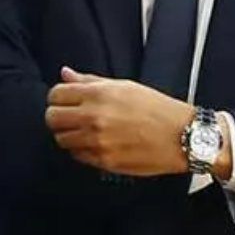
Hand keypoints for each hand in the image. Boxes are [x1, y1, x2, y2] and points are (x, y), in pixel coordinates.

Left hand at [46, 68, 194, 176]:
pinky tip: (97, 143)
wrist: (181, 136)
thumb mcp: (124, 86)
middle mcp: (94, 117)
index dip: (58, 98)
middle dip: (58, 117)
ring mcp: (97, 141)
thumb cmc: (157, 108)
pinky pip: (77, 155)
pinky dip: (82, 150)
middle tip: (71, 117)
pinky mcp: (103, 161)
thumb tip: (65, 74)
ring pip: (61, 139)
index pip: (56, 95)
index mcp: (99, 94)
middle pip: (52, 118)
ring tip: (86, 131)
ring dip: (69, 135)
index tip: (66, 101)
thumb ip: (90, 81)